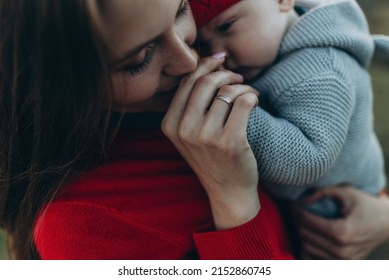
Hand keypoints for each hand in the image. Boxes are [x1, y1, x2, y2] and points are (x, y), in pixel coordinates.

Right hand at [162, 53, 259, 229]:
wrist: (228, 191)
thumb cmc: (211, 157)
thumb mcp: (189, 134)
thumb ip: (190, 104)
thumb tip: (207, 65)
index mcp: (170, 124)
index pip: (186, 82)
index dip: (205, 65)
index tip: (220, 60)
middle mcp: (184, 130)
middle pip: (206, 83)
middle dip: (225, 73)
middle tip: (238, 77)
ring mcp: (206, 137)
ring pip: (227, 92)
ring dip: (243, 87)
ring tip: (249, 94)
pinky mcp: (230, 141)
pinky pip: (244, 102)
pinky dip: (252, 96)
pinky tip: (254, 102)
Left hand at [293, 185, 388, 258]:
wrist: (387, 223)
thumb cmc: (366, 205)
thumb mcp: (347, 193)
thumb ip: (323, 193)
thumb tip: (302, 199)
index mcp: (342, 232)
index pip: (306, 222)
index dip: (296, 210)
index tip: (293, 203)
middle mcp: (341, 251)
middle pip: (304, 235)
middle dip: (297, 220)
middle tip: (296, 210)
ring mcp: (342, 261)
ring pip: (306, 248)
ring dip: (302, 233)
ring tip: (304, 221)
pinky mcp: (343, 265)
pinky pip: (314, 259)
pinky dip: (309, 247)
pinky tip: (312, 235)